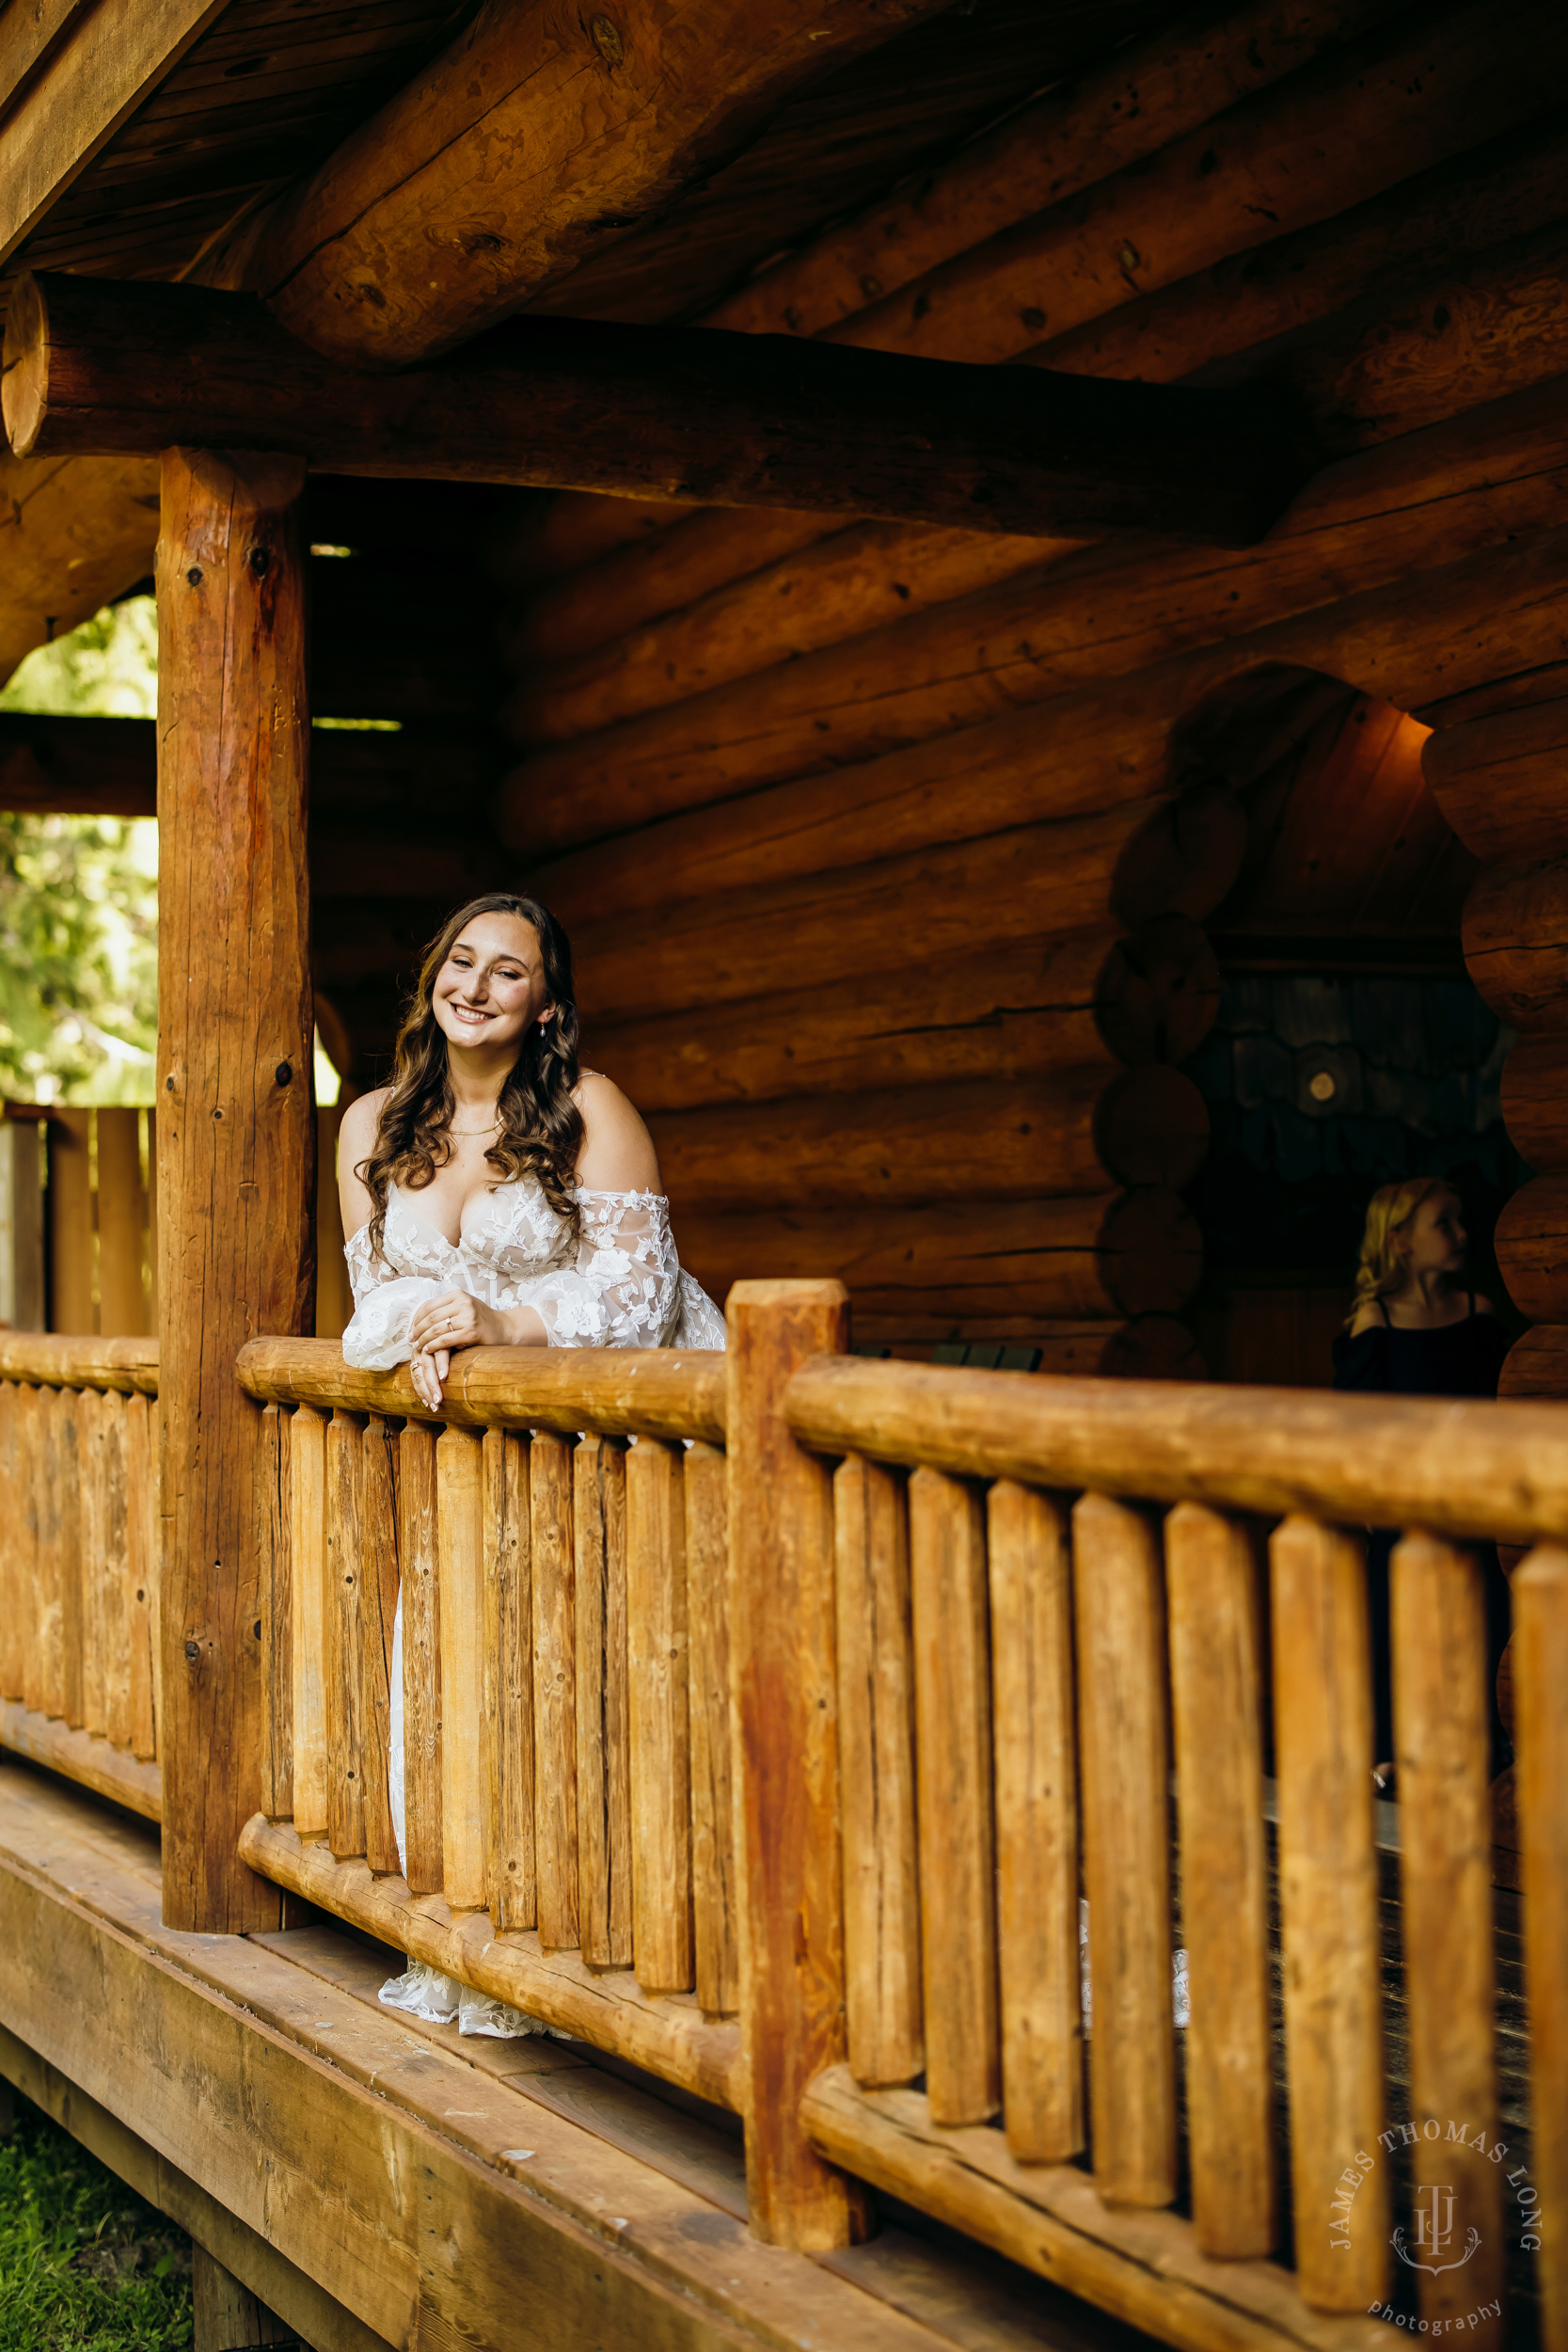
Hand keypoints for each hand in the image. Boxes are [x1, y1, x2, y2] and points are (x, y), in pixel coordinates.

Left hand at [406, 1291, 504, 1409]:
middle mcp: (463, 1303)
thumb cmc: (481, 1319)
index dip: (417, 1318)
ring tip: (417, 1346)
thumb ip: (446, 1308)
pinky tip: (428, 1350)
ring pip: (436, 1329)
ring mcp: (467, 1317)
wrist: (504, 1329)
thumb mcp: (464, 1307)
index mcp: (458, 1294)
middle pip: (431, 1317)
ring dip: (423, 1340)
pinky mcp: (471, 1332)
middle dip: (417, 1330)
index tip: (410, 1327)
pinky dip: (434, 1346)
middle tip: (410, 1339)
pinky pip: (445, 1340)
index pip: (429, 1305)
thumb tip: (419, 1317)